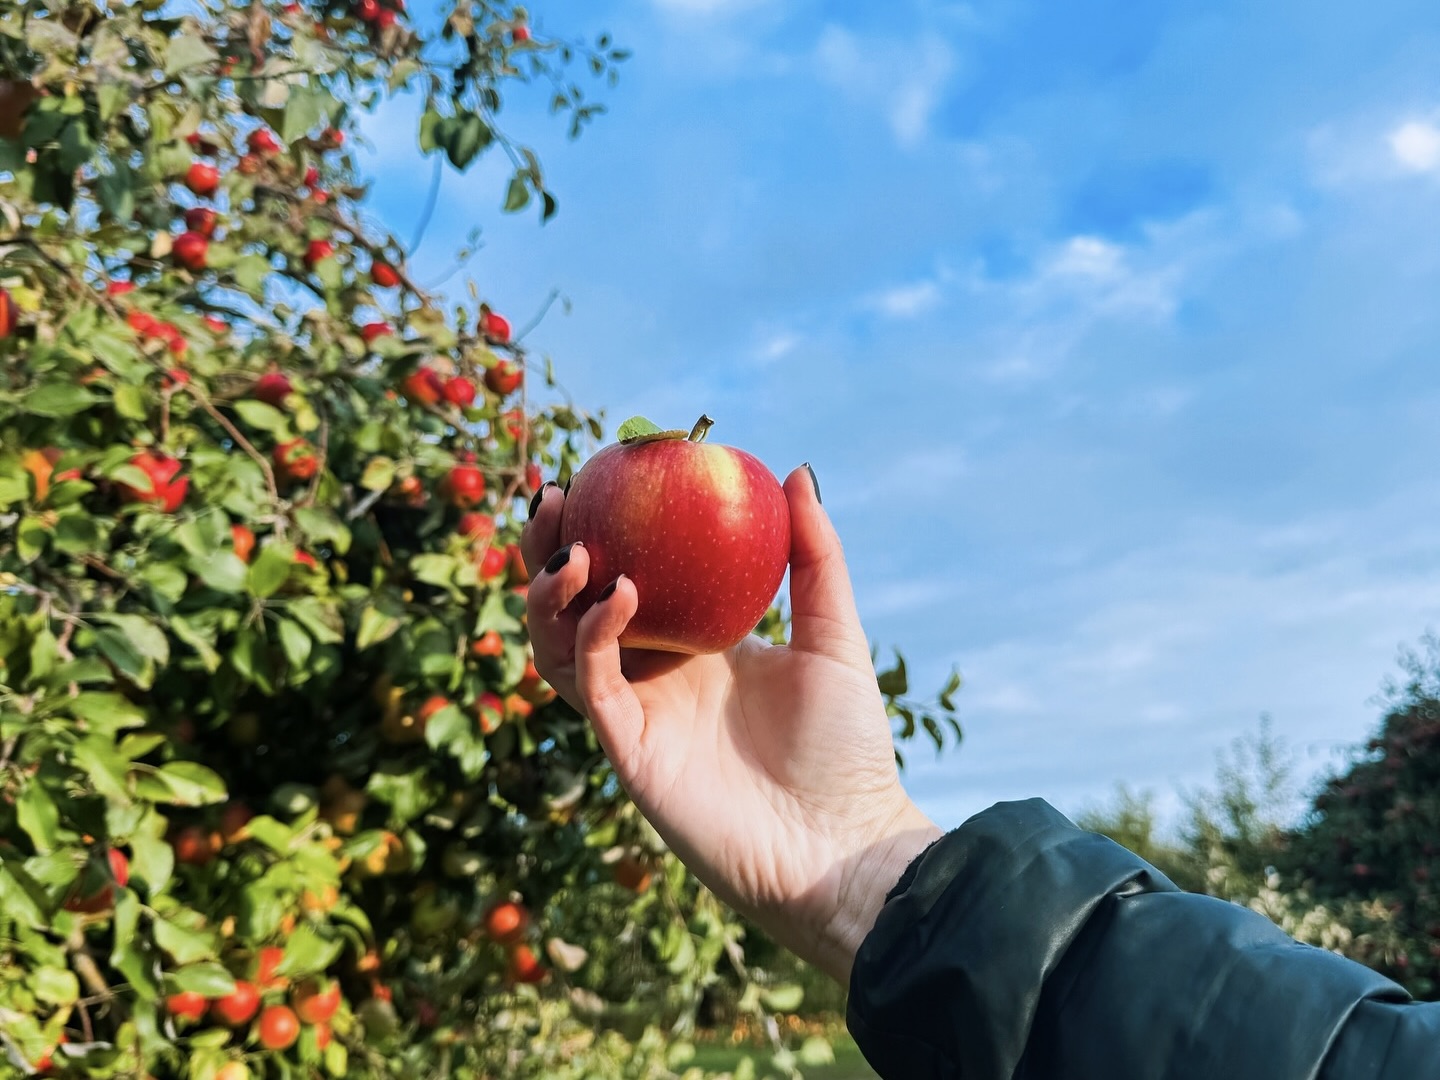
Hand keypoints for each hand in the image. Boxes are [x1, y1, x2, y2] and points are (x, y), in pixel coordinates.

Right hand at [522, 465, 941, 981]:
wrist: (842, 845)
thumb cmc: (846, 748)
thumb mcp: (833, 636)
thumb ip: (815, 557)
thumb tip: (795, 471)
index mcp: (694, 644)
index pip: (629, 574)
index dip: (603, 529)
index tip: (599, 470)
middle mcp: (654, 674)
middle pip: (575, 604)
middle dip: (551, 550)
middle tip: (558, 497)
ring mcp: (636, 712)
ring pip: (559, 644)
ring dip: (553, 592)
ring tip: (575, 547)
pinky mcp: (628, 748)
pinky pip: (591, 682)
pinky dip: (594, 634)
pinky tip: (623, 594)